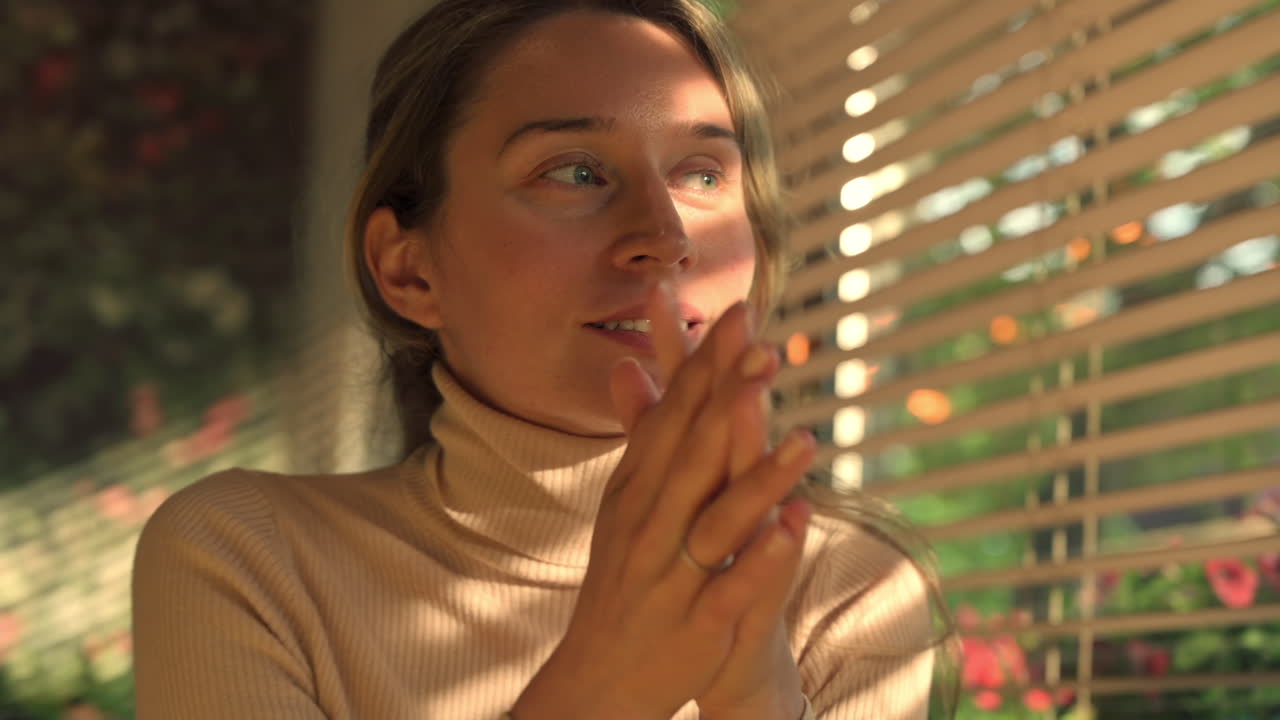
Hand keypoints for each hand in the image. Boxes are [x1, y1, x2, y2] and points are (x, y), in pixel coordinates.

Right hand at [510, 282, 814, 719]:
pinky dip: (761, 558)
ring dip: (758, 476)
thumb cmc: (626, 577)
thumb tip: (628, 363)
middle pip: (693, 454)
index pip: (674, 417)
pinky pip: (731, 587)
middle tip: (765, 346)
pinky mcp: (696, 623)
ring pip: (717, 518)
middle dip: (729, 400)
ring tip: (804, 436)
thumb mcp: (626, 502)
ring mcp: (671, 573)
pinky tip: (794, 526)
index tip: (739, 315)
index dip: (707, 366)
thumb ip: (641, 434)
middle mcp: (650, 523)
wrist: (599, 676)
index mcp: (637, 489)